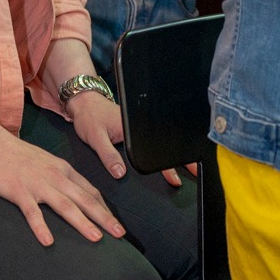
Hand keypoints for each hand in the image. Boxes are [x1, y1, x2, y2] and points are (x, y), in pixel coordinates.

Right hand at [0, 123, 125, 246]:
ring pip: (65, 206)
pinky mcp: (19, 192)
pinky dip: (41, 227)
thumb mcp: (46, 162)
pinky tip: (48, 241)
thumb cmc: (17, 155)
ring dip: (82, 223)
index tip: (115, 223)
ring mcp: (38, 185)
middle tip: (119, 234)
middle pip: (85, 200)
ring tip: (96, 238)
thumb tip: (74, 192)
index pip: (90, 191)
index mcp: (63, 170)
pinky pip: (32, 212)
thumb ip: (60, 176)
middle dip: (104, 218)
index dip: (105, 208)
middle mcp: (55, 177)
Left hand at [69, 89, 187, 187]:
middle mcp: (140, 124)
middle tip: (194, 172)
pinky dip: (162, 150)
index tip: (177, 177)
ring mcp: (140, 126)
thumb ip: (108, 156)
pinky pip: (152, 140)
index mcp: (133, 126)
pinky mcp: (135, 128)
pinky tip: (168, 160)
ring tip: (188, 167)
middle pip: (164, 144)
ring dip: (173, 155)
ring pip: (160, 142)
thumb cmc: (90, 116)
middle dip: (181, 159)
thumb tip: (120, 173)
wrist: (85, 102)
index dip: (168, 164)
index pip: (155, 148)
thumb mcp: (95, 138)